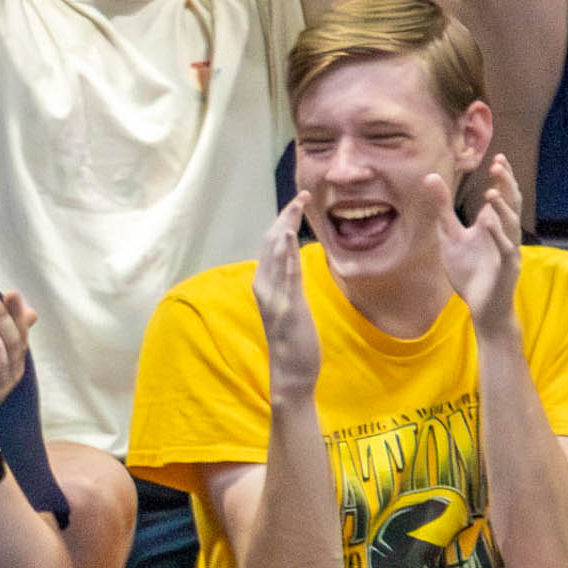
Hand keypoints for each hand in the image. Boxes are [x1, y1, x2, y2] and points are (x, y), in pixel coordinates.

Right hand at [255, 198, 320, 399]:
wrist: (291, 372)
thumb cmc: (294, 341)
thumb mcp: (290, 306)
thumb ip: (288, 283)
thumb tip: (293, 262)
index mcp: (265, 284)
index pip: (270, 244)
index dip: (283, 222)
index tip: (298, 203)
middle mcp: (264, 286)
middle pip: (271, 242)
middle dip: (286, 217)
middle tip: (303, 195)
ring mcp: (273, 296)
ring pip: (276, 253)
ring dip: (287, 226)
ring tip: (297, 205)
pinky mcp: (286, 307)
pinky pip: (285, 275)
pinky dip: (286, 253)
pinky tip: (290, 235)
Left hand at [431, 154, 524, 336]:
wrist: (480, 307)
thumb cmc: (469, 272)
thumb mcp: (449, 236)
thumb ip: (442, 209)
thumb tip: (431, 176)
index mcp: (492, 225)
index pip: (501, 196)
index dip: (501, 178)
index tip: (496, 158)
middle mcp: (504, 233)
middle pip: (510, 204)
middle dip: (506, 184)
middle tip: (499, 164)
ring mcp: (508, 249)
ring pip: (510, 224)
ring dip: (502, 208)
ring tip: (490, 192)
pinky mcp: (507, 268)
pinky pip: (506, 249)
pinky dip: (499, 236)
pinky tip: (489, 222)